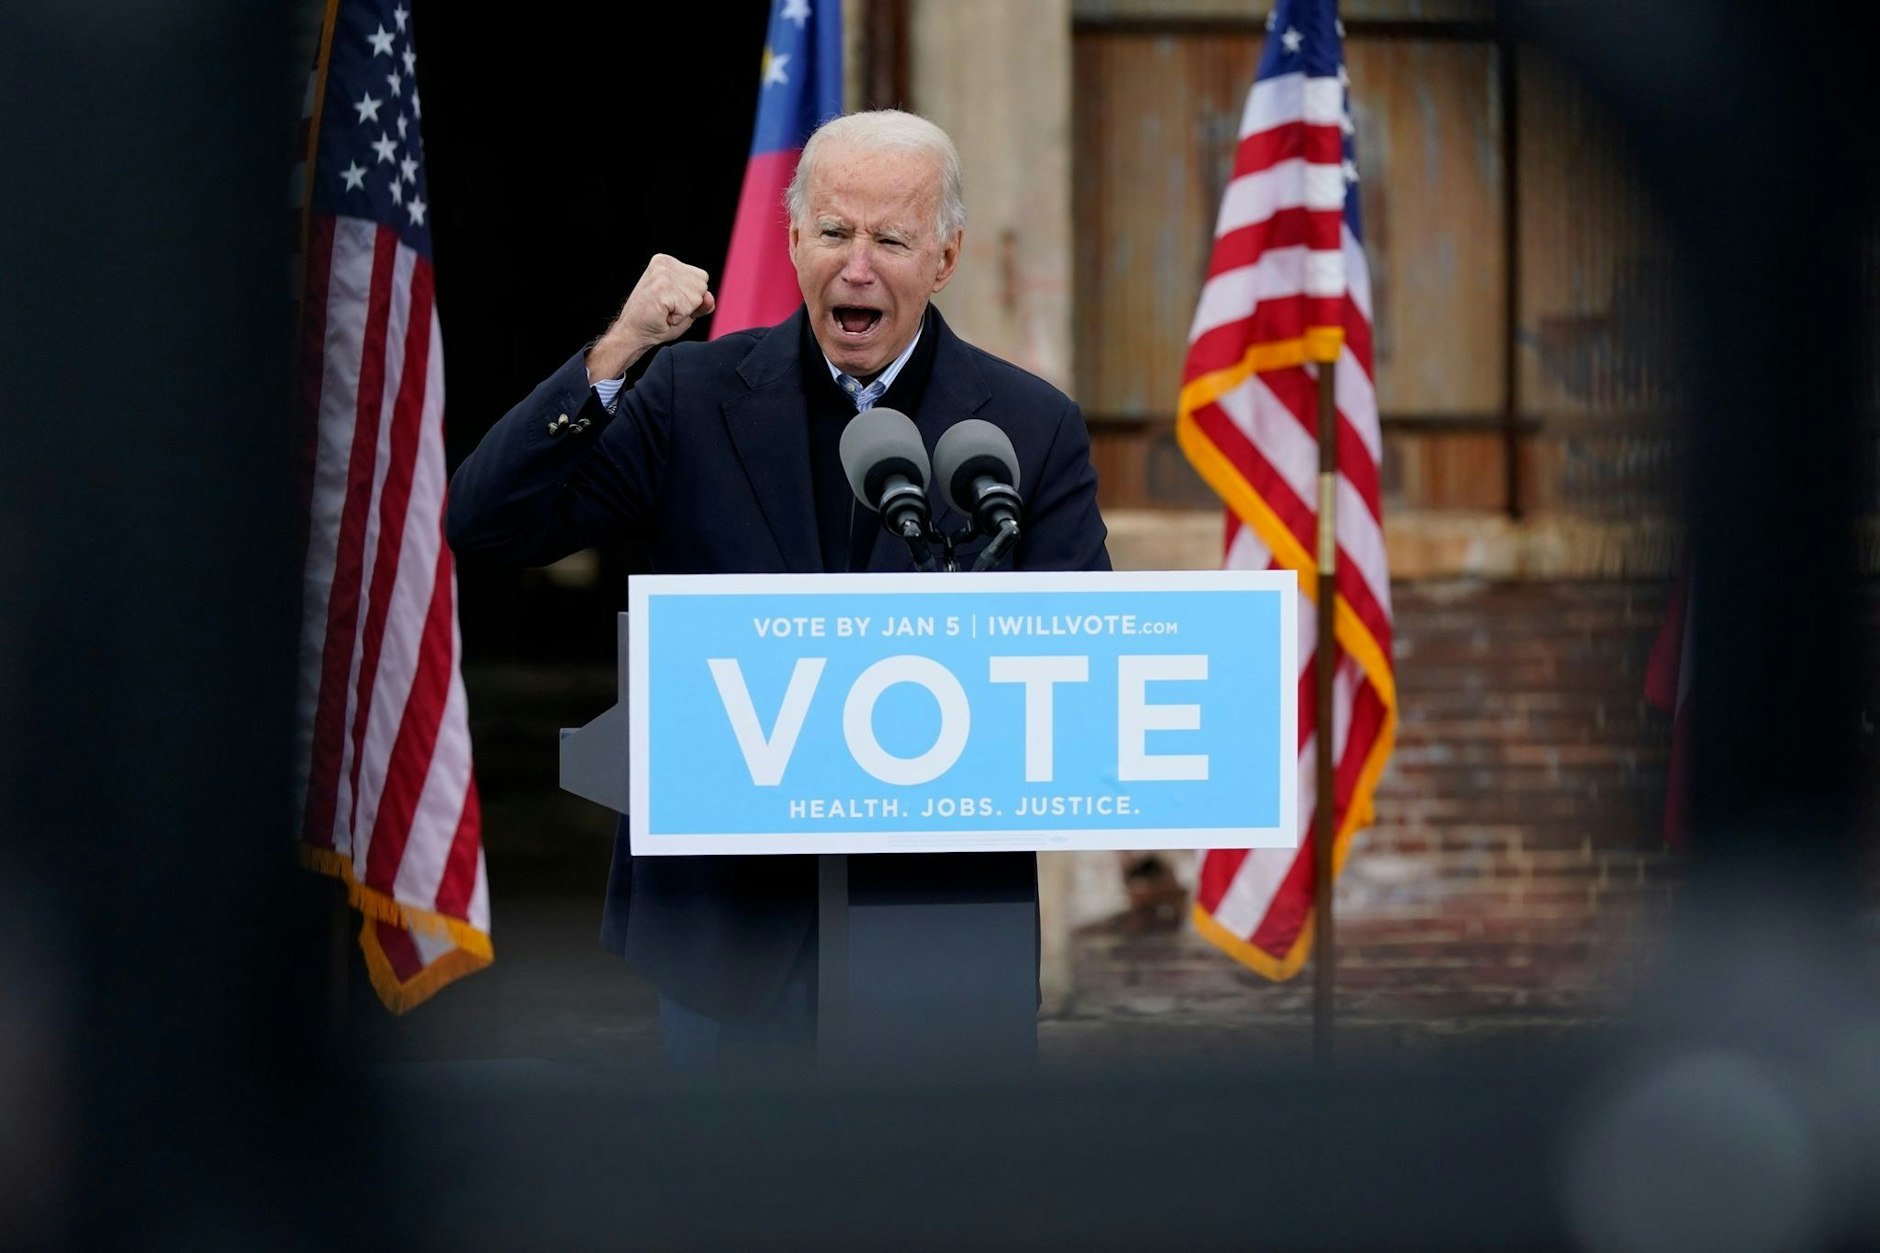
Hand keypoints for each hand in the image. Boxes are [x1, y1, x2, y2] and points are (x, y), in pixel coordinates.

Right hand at [586, 254, 715, 380]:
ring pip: (698, 296)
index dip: (692, 297)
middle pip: (703, 284)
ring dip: (684, 311)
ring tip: (664, 312)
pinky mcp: (661, 288)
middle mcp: (664, 263)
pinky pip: (688, 307)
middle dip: (690, 303)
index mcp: (667, 262)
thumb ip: (702, 302)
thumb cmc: (656, 322)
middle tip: (667, 309)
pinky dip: (678, 318)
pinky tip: (662, 315)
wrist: (632, 334)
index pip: (702, 277)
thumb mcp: (685, 309)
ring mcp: (662, 274)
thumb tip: (709, 297)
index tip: (670, 302)